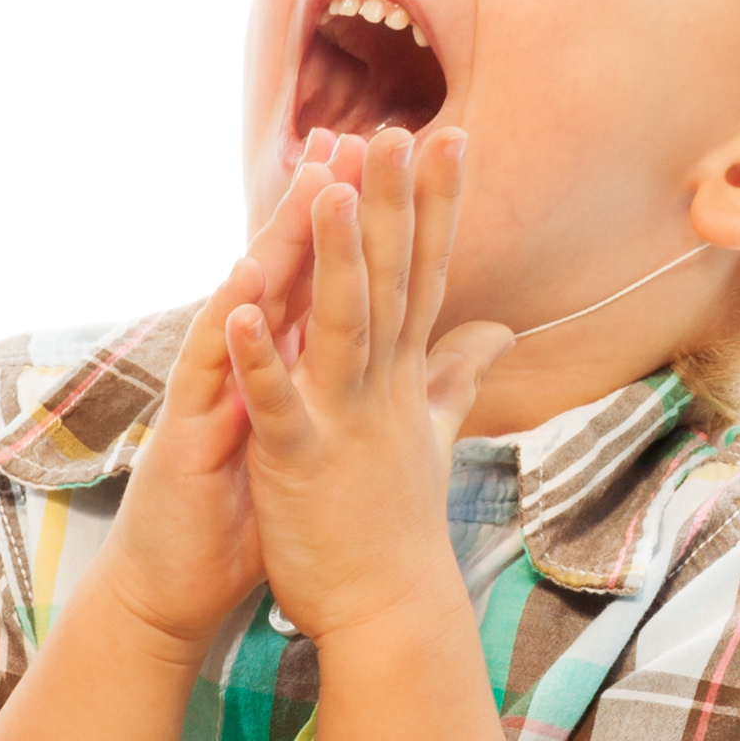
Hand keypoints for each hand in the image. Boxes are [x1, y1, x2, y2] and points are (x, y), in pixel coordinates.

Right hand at [91, 160, 329, 665]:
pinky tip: (236, 298)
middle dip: (315, 208)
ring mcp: (210, 398)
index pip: (316, 286)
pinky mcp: (188, 439)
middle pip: (281, 275)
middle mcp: (239, 370)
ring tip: (308, 189)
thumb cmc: (235, 522)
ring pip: (242, 309)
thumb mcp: (297, 450)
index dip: (353, 229)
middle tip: (348, 139)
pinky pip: (206, 383)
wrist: (168, 592)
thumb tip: (367, 358)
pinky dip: (223, 341)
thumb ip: (328, 397)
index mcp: (275, 373)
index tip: (389, 168)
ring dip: (273, 249)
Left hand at [224, 125, 511, 646]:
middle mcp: (382, 388)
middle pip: (392, 280)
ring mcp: (344, 423)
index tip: (450, 134)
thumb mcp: (433, 435)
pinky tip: (239, 311)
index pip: (425, 271)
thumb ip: (458, 374)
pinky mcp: (300, 463)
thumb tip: (500, 333)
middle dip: (394, 203)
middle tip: (397, 128)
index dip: (437, 204)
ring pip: (343, 327)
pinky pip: (276, 404)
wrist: (388, 612)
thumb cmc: (399, 524)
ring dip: (339, 260)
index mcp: (403, 374)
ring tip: (334, 192)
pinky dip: (259, 360)